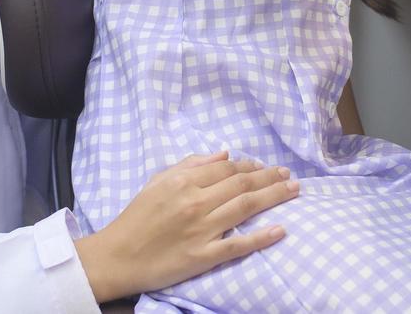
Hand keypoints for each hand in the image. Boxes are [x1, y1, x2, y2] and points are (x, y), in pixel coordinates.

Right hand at [75, 151, 298, 301]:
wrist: (117, 257)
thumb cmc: (136, 217)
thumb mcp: (157, 181)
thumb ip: (190, 164)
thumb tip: (224, 153)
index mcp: (184, 181)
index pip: (227, 168)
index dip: (251, 165)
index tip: (265, 166)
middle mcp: (196, 202)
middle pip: (242, 183)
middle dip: (270, 177)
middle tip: (289, 175)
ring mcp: (201, 229)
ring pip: (246, 207)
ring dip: (274, 196)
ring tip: (294, 190)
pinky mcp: (203, 256)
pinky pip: (238, 244)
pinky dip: (261, 237)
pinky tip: (281, 230)